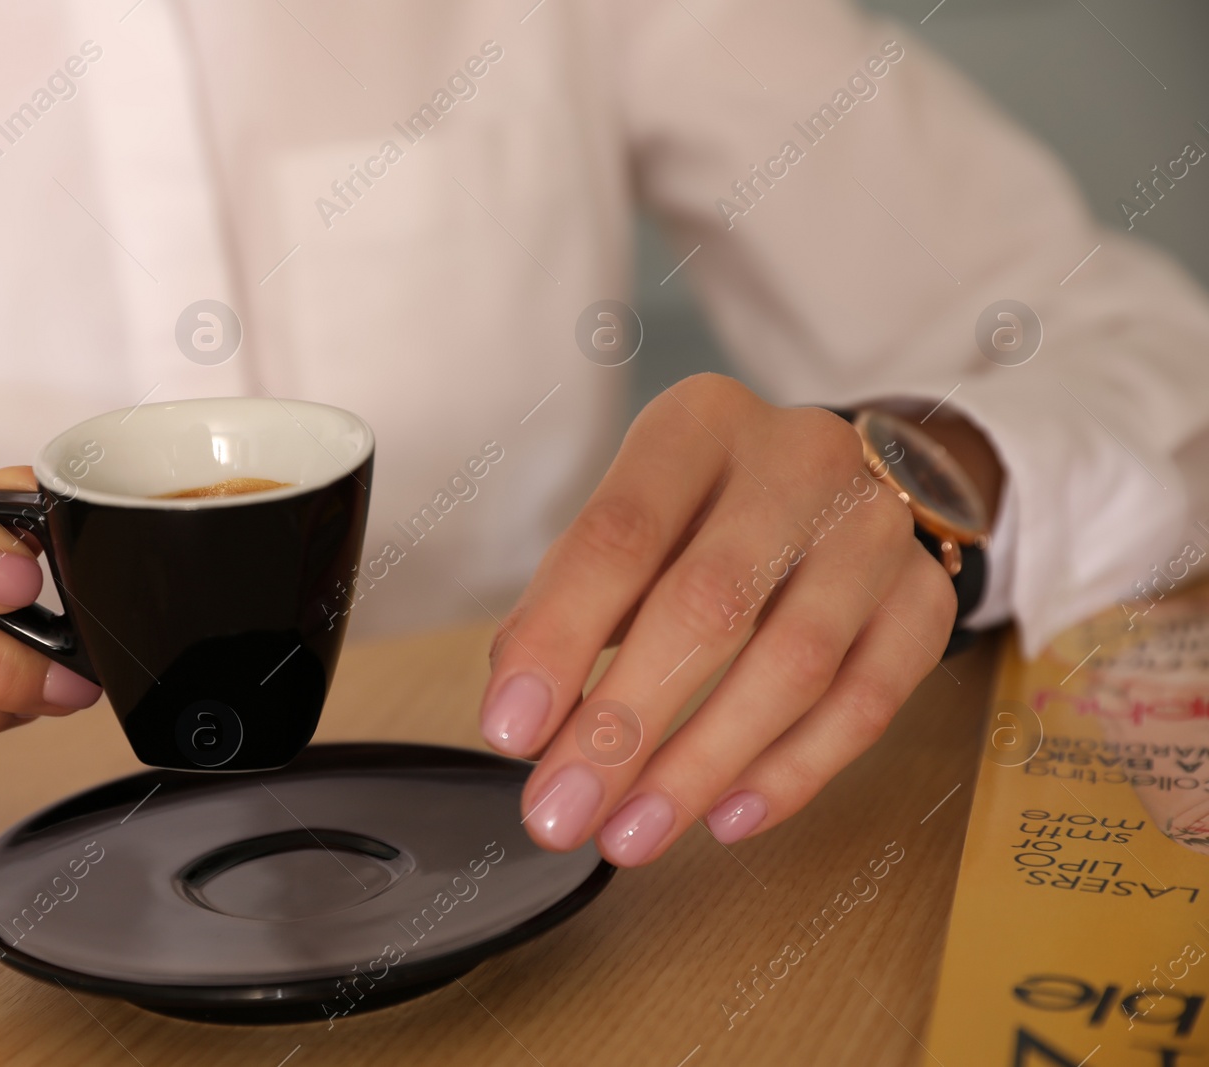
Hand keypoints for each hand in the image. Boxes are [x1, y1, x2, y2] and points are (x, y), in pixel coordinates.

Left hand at [482, 375, 964, 865]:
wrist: (841, 484)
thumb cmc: (704, 515)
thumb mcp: (626, 525)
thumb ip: (567, 605)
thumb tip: (526, 721)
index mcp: (698, 423)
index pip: (620, 534)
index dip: (560, 639)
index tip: (511, 732)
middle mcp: (797, 458)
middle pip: (710, 603)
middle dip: (624, 727)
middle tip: (562, 811)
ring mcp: (875, 525)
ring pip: (796, 662)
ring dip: (702, 767)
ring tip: (630, 834)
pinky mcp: (926, 595)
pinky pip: (869, 702)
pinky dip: (794, 772)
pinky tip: (726, 816)